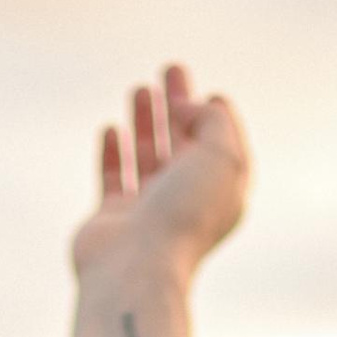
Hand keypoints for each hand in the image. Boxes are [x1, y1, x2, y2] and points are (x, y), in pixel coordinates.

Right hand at [72, 63, 250, 286]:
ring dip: (146, 121)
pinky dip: (114, 151)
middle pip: (185, 144)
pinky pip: (114, 176)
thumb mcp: (221, 156)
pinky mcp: (113, 218)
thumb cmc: (184, 214)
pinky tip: (112, 128)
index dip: (217, 116)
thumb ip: (213, 120)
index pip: (223, 146)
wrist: (137, 267)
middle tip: (171, 69)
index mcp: (222, 194)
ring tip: (140, 88)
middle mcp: (188, 202)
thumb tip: (185, 107)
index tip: (207, 95)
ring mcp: (149, 210)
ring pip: (149, 156)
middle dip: (179, 105)